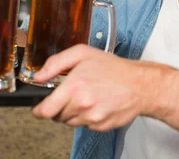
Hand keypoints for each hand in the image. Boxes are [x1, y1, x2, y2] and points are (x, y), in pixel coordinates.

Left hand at [31, 45, 159, 131]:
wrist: (140, 85)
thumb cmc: (113, 68)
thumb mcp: (82, 53)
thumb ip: (55, 63)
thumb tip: (38, 76)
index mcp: (74, 86)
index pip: (45, 110)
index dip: (39, 110)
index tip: (39, 108)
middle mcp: (82, 104)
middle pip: (57, 116)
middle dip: (59, 107)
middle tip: (71, 94)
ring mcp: (92, 118)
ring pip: (70, 122)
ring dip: (73, 112)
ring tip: (86, 97)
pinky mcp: (101, 126)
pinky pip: (85, 125)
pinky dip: (86, 117)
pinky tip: (97, 104)